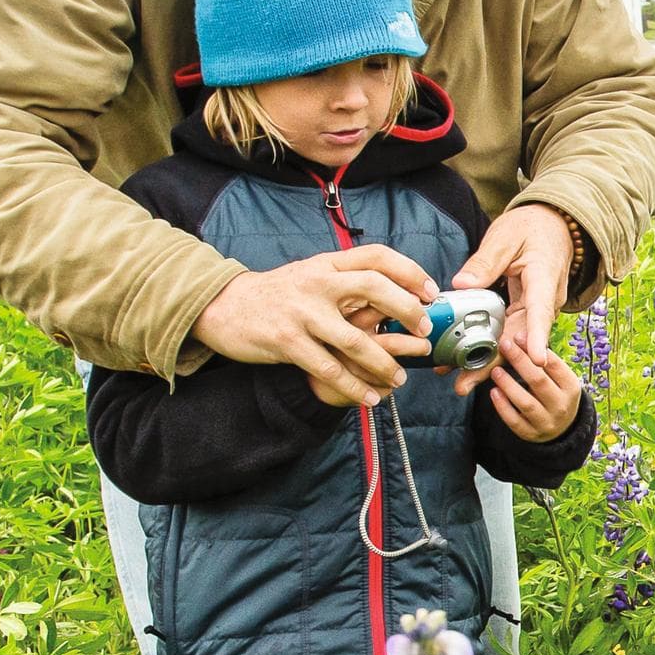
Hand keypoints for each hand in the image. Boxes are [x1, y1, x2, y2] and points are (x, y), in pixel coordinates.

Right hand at [193, 247, 435, 407]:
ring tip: (399, 379)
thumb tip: (393, 291)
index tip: (430, 292)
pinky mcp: (287, 341)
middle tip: (424, 332)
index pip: (376, 256)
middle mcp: (317, 282)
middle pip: (374, 287)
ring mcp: (302, 312)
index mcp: (326, 264)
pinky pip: (328, 368)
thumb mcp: (311, 275)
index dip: (409, 271)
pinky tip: (369, 398)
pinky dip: (353, 386)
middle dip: (406, 310)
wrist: (224, 307)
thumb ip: (345, 280)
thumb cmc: (276, 295)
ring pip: (355, 339)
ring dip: (383, 362)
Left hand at [447, 203, 575, 396]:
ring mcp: (536, 311)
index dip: (536, 337)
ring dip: (486, 362)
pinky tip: (462, 362)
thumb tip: (462, 284)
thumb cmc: (533, 228)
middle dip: (495, 363)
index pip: (541, 312)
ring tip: (459, 381)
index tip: (535, 360)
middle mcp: (545, 302)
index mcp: (544, 279)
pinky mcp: (525, 314)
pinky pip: (508, 335)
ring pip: (512, 342)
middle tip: (466, 382)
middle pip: (521, 339)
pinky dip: (486, 348)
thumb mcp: (506, 237)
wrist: (553, 227)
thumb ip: (484, 262)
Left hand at [485, 341, 583, 442]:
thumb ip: (544, 362)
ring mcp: (547, 423)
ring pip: (526, 403)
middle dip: (520, 361)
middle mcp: (562, 406)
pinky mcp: (531, 434)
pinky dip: (502, 407)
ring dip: (508, 385)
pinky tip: (494, 392)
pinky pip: (514, 421)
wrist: (562, 428)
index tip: (519, 336)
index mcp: (571, 388)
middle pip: (539, 381)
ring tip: (495, 371)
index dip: (535, 350)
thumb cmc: (556, 394)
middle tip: (505, 346)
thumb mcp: (559, 378)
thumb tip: (521, 337)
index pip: (554, 366)